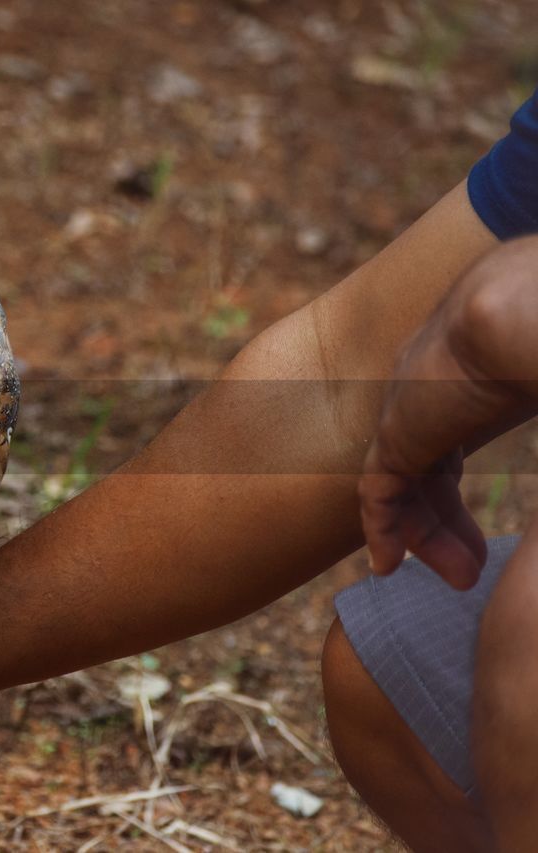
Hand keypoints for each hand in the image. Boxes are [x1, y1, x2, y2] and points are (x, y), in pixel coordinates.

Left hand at [359, 238, 537, 587]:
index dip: (458, 492)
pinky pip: (378, 492)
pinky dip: (380, 529)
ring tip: (461, 579)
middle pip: (426, 468)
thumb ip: (532, 402)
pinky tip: (385, 565)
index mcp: (470, 379)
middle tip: (470, 570)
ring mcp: (410, 412)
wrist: (522, 312)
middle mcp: (432, 393)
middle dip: (445, 523)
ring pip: (404, 486)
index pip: (447, 444)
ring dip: (424, 537)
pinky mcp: (397, 436)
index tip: (487, 532)